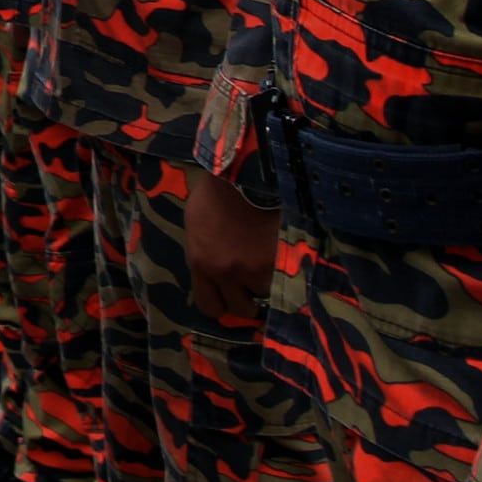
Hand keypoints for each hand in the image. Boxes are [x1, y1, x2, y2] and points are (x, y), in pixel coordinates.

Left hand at [181, 165, 280, 324]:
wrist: (245, 172)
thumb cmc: (218, 190)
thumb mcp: (197, 221)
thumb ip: (203, 250)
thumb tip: (210, 266)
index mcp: (200, 263)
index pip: (208, 306)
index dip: (222, 304)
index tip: (231, 296)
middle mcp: (224, 272)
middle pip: (238, 309)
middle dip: (248, 299)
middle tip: (254, 283)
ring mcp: (252, 269)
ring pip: (264, 294)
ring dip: (267, 281)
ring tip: (270, 259)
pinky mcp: (277, 261)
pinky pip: (283, 279)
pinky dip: (285, 270)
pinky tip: (284, 251)